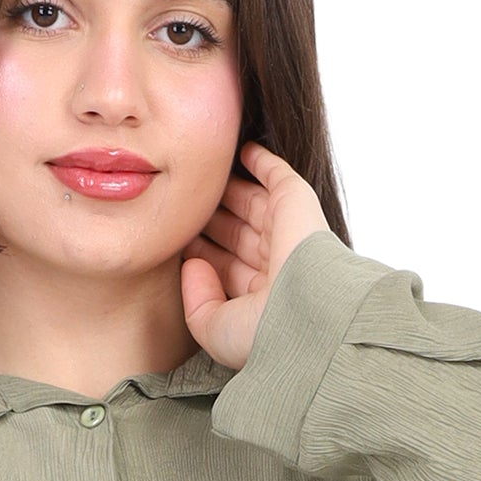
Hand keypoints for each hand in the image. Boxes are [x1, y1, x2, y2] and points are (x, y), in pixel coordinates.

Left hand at [181, 143, 332, 368]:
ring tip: (200, 175)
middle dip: (210, 218)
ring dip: (226, 189)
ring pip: (249, 202)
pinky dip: (259, 159)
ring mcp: (285, 230)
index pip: (224, 265)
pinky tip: (240, 150)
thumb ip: (195, 301)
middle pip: (234, 231)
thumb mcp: (214, 329)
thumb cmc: (263, 331)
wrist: (306, 309)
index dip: (201, 251)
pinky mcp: (296, 201)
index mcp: (259, 295)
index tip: (174, 239)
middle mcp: (273, 262)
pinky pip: (275, 172)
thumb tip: (191, 264)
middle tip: (182, 203)